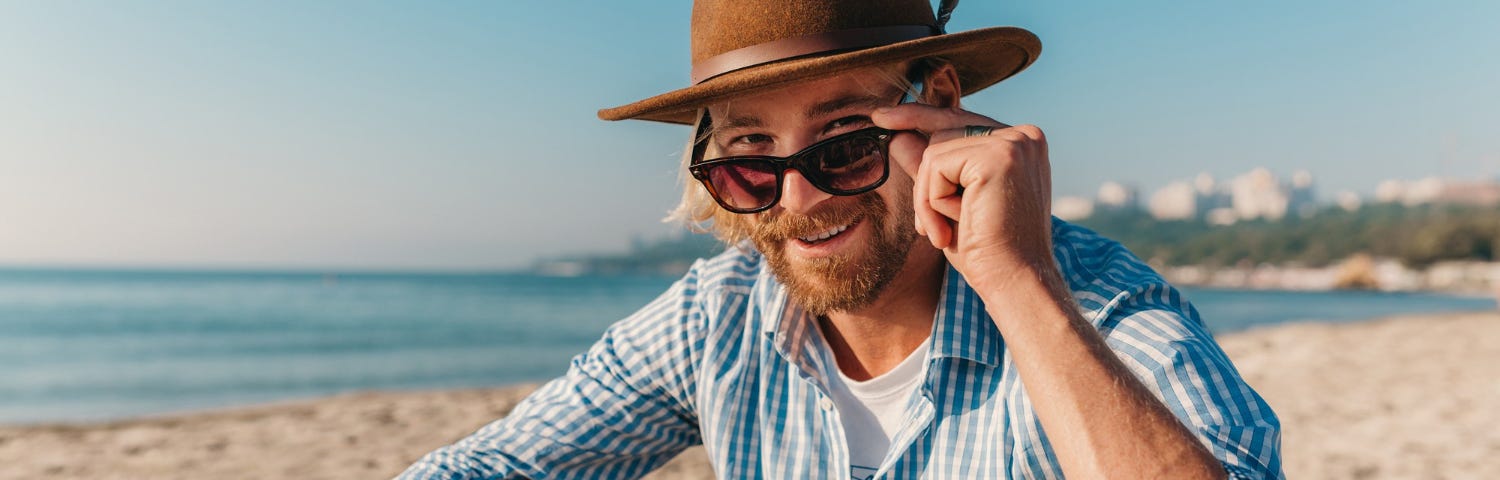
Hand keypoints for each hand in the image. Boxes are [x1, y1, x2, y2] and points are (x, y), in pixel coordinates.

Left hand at [873, 104, 1054, 292]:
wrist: (1013, 283)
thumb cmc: (986, 251)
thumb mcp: (949, 202)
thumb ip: (928, 167)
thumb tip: (896, 136)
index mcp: (1019, 145)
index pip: (959, 119)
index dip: (917, 117)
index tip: (881, 117)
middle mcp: (1023, 137)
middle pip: (943, 130)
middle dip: (925, 182)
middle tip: (932, 229)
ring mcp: (1014, 143)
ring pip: (935, 149)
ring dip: (928, 197)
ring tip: (946, 231)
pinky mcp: (999, 156)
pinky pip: (937, 164)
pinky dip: (933, 200)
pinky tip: (955, 225)